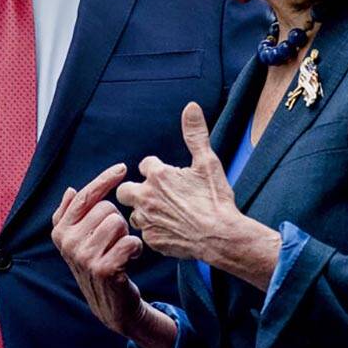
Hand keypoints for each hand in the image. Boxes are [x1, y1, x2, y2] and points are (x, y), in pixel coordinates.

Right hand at [51, 163, 145, 335]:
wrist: (110, 305)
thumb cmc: (98, 264)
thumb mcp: (78, 240)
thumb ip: (71, 214)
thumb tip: (68, 190)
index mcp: (59, 231)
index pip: (83, 196)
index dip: (104, 179)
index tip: (122, 168)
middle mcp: (67, 242)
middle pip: (106, 208)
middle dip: (117, 220)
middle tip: (114, 240)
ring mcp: (84, 257)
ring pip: (118, 223)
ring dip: (126, 235)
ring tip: (120, 250)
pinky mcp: (104, 269)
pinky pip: (130, 242)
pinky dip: (136, 249)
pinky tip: (129, 260)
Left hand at [116, 102, 280, 289]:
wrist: (222, 236)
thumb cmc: (216, 199)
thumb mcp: (207, 163)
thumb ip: (195, 134)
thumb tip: (191, 107)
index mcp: (158, 176)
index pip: (145, 165)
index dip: (157, 169)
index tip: (168, 176)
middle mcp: (146, 197)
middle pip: (125, 190)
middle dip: (135, 190)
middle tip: (155, 194)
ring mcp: (147, 220)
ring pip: (134, 213)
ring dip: (145, 212)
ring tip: (165, 214)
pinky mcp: (152, 240)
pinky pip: (145, 234)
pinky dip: (154, 231)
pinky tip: (170, 231)